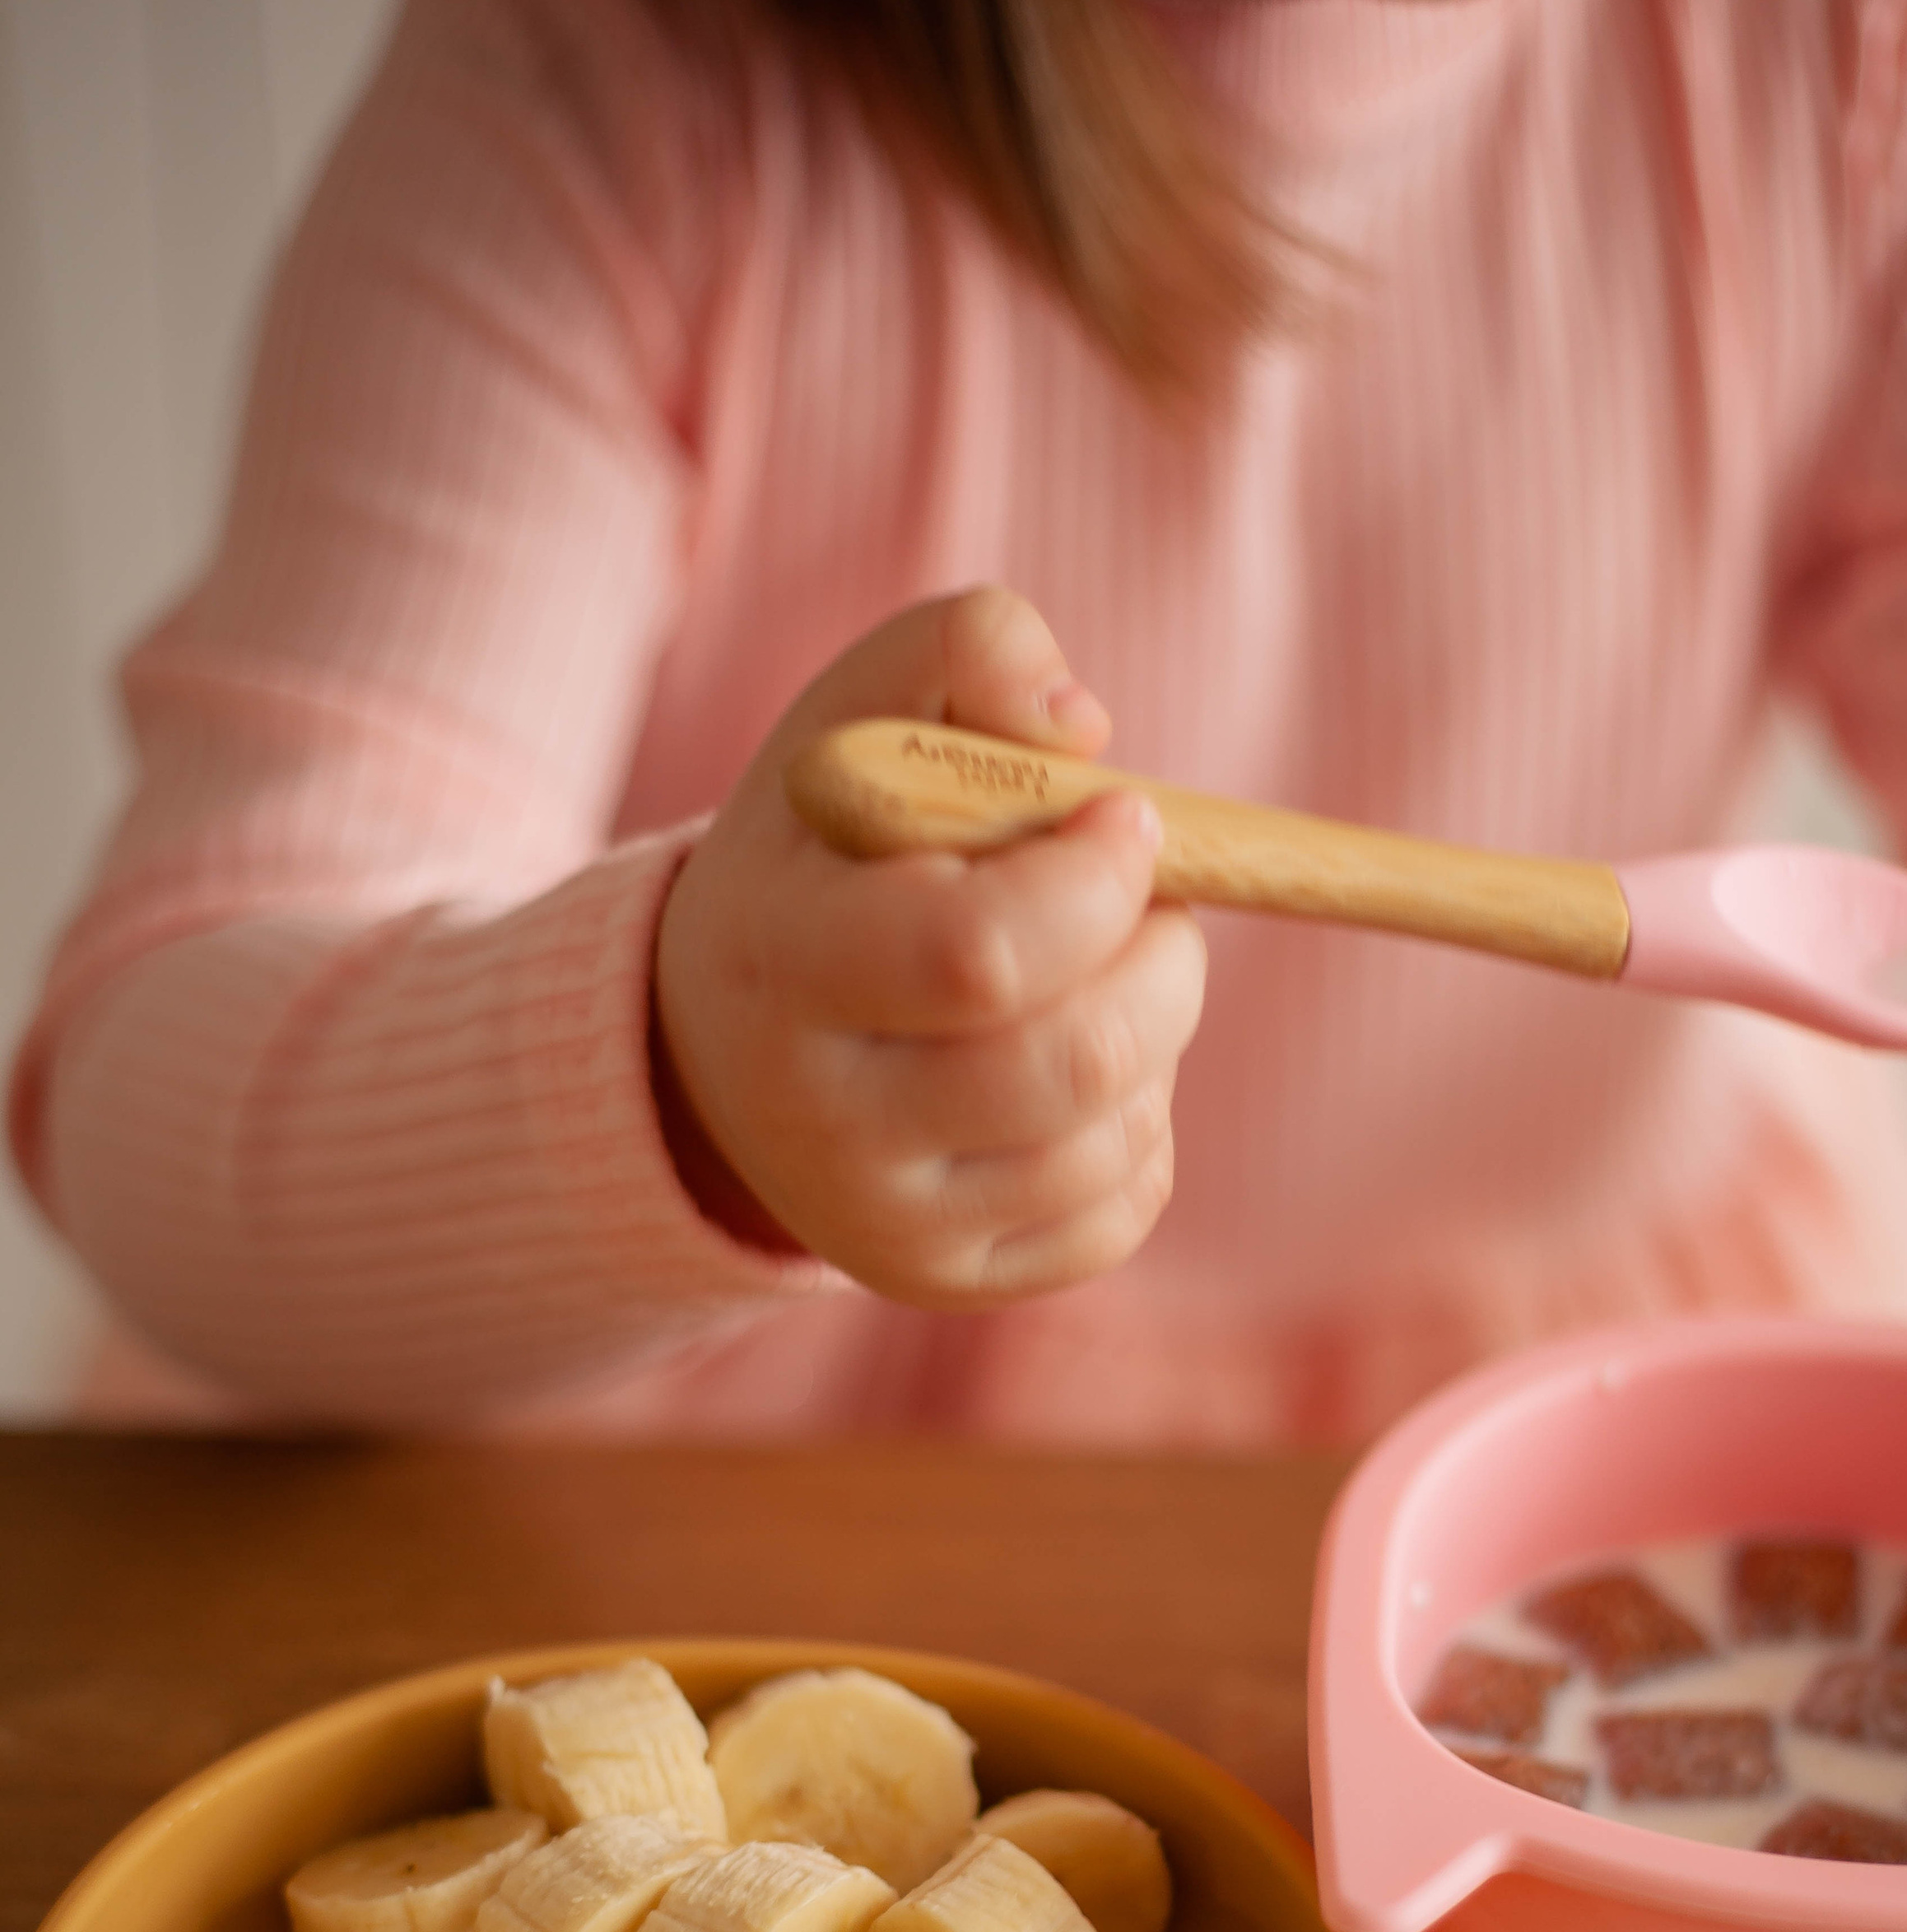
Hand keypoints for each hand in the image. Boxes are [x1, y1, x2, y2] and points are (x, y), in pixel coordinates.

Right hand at [654, 588, 1206, 1304]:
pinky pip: (1125, 1211)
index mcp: (782, 962)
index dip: (1096, 880)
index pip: (982, 953)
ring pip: (1118, 1133)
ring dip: (1160, 1033)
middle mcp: (819, 1119)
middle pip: (1077, 1060)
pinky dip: (1144, 1125)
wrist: (717, 1043)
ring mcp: (883, 1223)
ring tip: (1098, 976)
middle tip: (1147, 902)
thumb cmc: (826, 854)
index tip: (1123, 818)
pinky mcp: (943, 1282)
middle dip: (1164, 957)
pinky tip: (1077, 1068)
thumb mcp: (859, 717)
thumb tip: (1083, 731)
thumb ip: (967, 650)